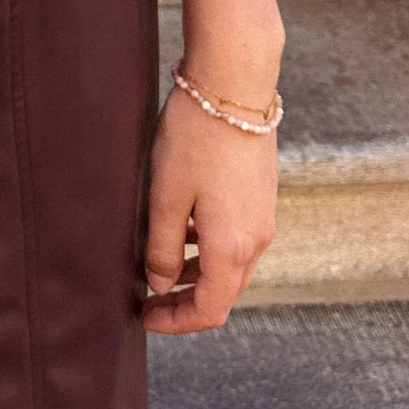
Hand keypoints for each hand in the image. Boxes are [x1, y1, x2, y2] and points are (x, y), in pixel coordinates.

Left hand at [141, 84, 278, 332]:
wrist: (234, 87)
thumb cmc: (195, 139)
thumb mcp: (166, 196)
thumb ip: (164, 247)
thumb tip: (162, 283)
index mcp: (232, 247)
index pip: (210, 310)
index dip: (177, 321)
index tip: (146, 317)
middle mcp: (256, 239)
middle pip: (224, 293)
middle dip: (186, 303)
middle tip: (149, 299)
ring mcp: (262, 218)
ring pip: (232, 266)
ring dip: (199, 276)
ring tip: (160, 267)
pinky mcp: (261, 197)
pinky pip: (237, 240)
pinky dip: (211, 249)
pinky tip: (184, 231)